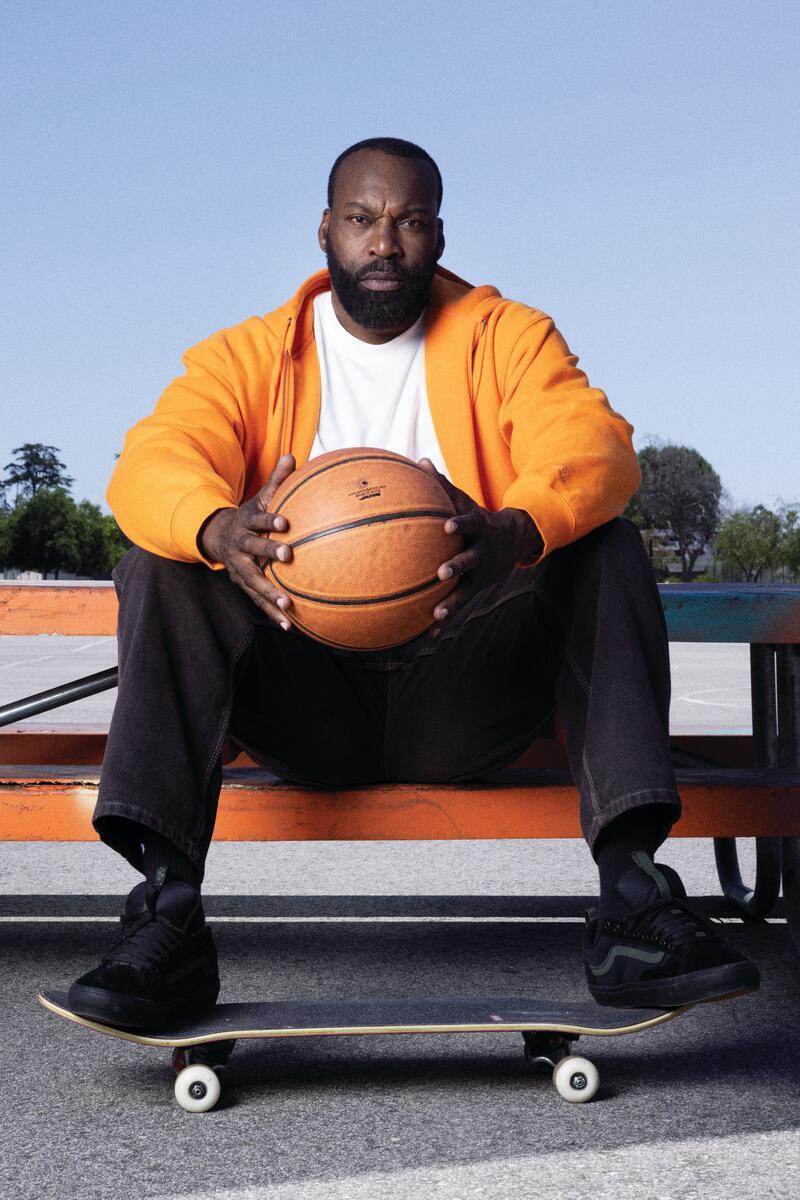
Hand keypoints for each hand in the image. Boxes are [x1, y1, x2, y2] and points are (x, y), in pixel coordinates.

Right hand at [198, 454, 295, 628]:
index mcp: (246, 523)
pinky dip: (272, 613)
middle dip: (269, 552)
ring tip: (287, 604)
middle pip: (253, 549)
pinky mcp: (243, 584)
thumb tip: (292, 456)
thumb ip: (277, 480)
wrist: (218, 537)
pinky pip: (258, 600)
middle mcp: (240, 546)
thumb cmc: (249, 516)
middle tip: (287, 556)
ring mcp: (240, 567)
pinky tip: (289, 626)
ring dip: (269, 593)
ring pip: (254, 581)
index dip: (270, 520)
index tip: (286, 521)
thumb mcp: (260, 497)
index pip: (258, 519)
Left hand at [416, 458, 542, 634]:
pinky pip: (460, 606)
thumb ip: (443, 486)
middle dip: (458, 566)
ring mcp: (481, 574)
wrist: (516, 540)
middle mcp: (482, 552)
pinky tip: (428, 635)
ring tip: (437, 615)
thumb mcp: (466, 502)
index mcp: (478, 528)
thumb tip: (420, 462)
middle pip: (470, 560)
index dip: (459, 523)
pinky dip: (446, 620)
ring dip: (452, 603)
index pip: (469, 523)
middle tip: (442, 573)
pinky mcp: (477, 589)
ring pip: (466, 590)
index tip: (446, 526)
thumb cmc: (480, 518)